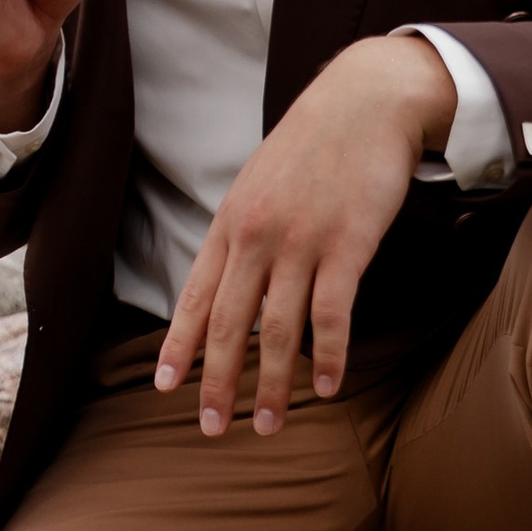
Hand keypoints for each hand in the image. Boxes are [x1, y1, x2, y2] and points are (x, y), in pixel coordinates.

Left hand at [156, 34, 454, 435]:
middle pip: (228, 325)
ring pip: (278, 330)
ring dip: (273, 385)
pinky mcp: (347, 244)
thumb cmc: (313, 145)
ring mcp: (300, 242)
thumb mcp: (258, 184)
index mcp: (230, 224)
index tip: (165, 387)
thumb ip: (242, 233)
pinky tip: (326, 388)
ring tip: (270, 426)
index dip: (179, 346)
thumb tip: (228, 279)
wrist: (366, 101)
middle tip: (212, 429)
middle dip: (217, 383)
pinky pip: (332, 314)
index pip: (194, 296)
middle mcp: (256, 237)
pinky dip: (328, 356)